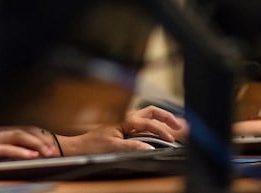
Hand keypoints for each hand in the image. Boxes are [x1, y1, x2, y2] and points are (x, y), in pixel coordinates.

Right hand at [0, 127, 55, 166]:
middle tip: (54, 149)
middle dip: (40, 138)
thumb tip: (9, 152)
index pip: (18, 127)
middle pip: (21, 129)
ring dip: (35, 143)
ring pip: (17, 135)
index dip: (35, 134)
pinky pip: (5, 148)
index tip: (48, 142)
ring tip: (48, 152)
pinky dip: (20, 151)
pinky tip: (31, 156)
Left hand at [57, 106, 185, 154]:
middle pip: (151, 112)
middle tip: (180, 125)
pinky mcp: (124, 128)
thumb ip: (133, 146)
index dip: (161, 130)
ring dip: (162, 119)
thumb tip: (150, 148)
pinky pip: (143, 124)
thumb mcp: (114, 147)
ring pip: (148, 116)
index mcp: (125, 119)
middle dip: (167, 116)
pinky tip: (161, 130)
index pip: (148, 122)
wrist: (80, 147)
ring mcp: (126, 122)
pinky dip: (155, 125)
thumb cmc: (93, 146)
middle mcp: (126, 118)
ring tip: (176, 125)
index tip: (171, 139)